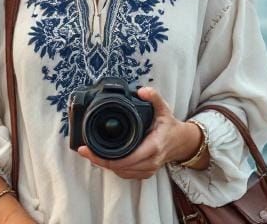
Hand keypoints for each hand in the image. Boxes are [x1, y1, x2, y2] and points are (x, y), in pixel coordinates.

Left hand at [77, 86, 196, 179]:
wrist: (181, 142)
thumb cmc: (170, 126)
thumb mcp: (164, 109)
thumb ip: (154, 97)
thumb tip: (142, 91)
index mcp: (153, 146)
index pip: (127, 159)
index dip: (105, 157)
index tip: (89, 150)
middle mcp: (151, 161)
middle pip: (120, 167)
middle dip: (101, 161)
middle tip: (85, 151)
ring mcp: (148, 169)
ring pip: (122, 172)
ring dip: (106, 165)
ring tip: (92, 154)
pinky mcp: (146, 173)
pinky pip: (127, 174)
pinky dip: (115, 168)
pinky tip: (105, 160)